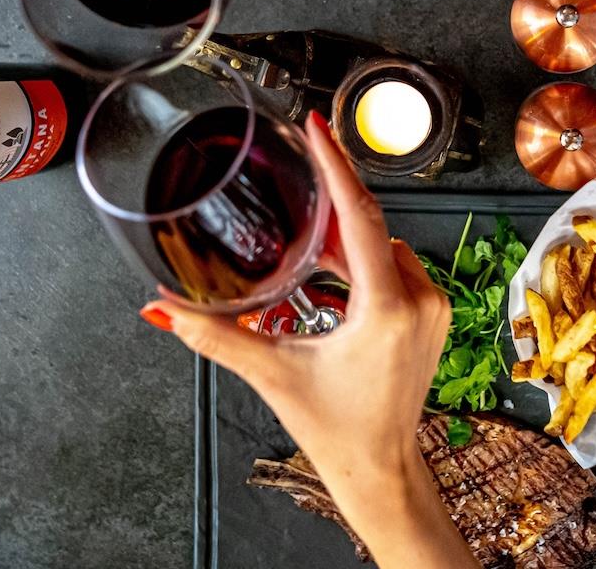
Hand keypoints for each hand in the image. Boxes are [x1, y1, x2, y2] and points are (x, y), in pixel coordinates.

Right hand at [141, 113, 476, 568]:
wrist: (380, 468)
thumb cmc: (334, 428)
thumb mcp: (271, 373)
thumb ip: (213, 335)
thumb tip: (161, 306)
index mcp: (386, 308)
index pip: (360, 216)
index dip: (337, 165)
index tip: (316, 127)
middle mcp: (419, 299)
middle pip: (370, 224)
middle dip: (333, 193)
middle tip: (301, 157)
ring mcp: (432, 305)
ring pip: (385, 244)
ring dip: (347, 234)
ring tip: (306, 228)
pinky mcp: (434, 313)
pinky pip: (397, 265)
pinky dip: (365, 258)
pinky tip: (334, 264)